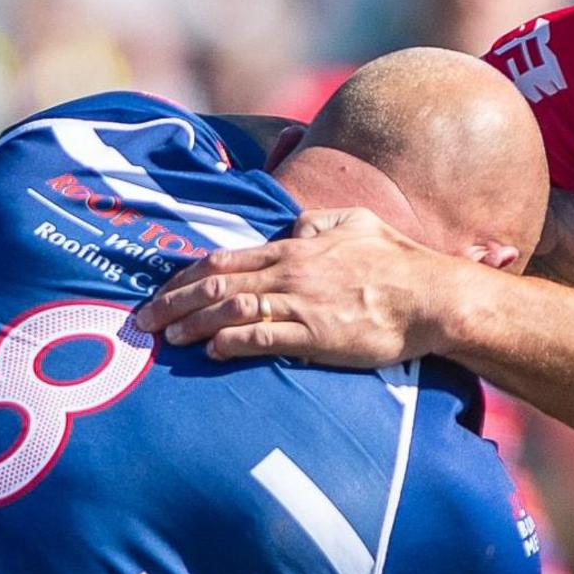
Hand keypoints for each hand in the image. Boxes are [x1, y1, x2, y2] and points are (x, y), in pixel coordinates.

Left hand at [137, 209, 462, 365]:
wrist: (431, 296)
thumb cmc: (398, 261)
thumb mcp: (356, 223)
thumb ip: (319, 222)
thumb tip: (293, 227)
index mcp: (295, 248)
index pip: (226, 259)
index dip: (187, 276)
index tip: (162, 291)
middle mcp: (290, 273)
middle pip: (217, 283)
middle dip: (173, 301)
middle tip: (143, 319)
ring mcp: (301, 304)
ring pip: (231, 309)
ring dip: (193, 323)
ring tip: (167, 338)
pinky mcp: (316, 335)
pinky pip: (263, 337)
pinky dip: (232, 342)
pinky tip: (211, 350)